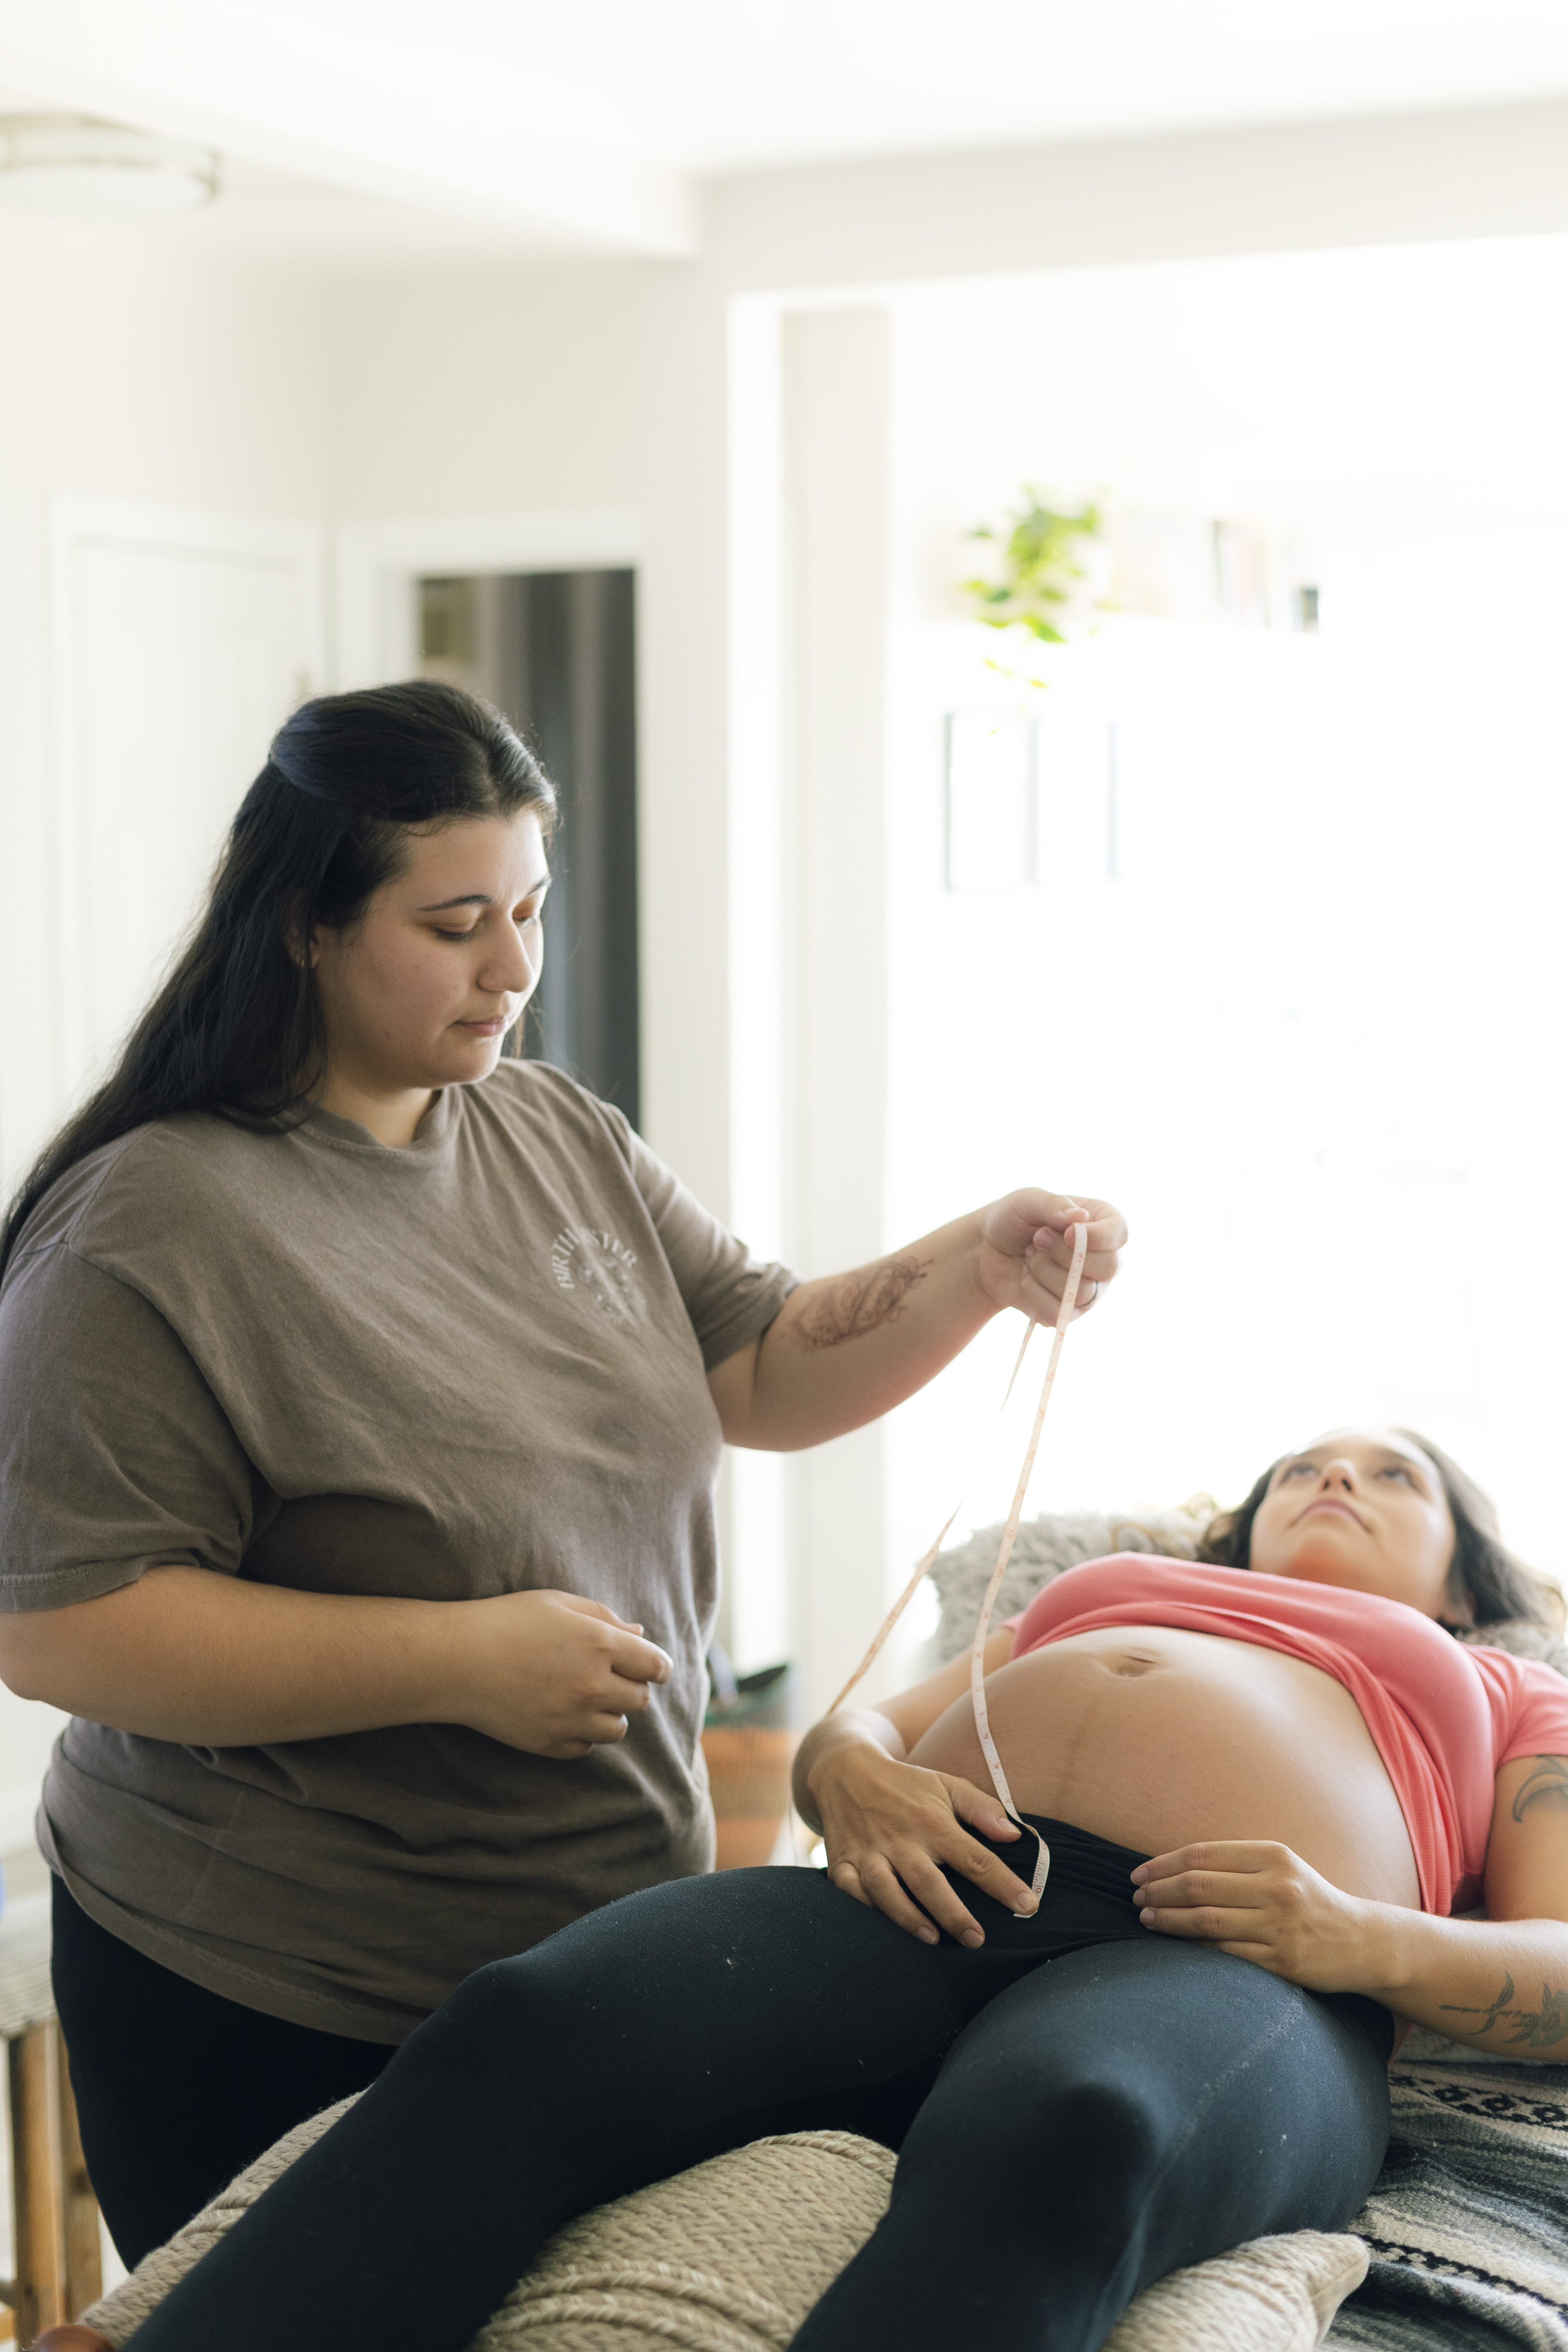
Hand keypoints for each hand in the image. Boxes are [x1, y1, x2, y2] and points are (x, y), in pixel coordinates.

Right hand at [446, 1589, 672, 1759]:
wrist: (455, 1660)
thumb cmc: (505, 1621)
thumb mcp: (557, 1603)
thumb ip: (604, 1618)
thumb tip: (639, 1635)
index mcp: (600, 1645)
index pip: (655, 1665)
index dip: (658, 1666)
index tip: (652, 1667)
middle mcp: (592, 1686)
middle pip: (640, 1700)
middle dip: (632, 1688)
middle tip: (611, 1677)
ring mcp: (571, 1719)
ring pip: (617, 1730)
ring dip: (610, 1715)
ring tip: (587, 1699)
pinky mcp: (548, 1744)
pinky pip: (584, 1749)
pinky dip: (581, 1736)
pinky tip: (563, 1716)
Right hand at [809, 1743, 1040, 1946]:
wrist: (844, 1772)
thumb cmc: (906, 1785)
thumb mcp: (946, 1785)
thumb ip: (982, 1808)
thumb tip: (1016, 1835)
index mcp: (932, 1821)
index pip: (974, 1857)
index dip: (1003, 1883)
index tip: (1028, 1905)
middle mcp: (900, 1838)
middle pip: (928, 1881)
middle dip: (953, 1913)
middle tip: (977, 1940)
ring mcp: (868, 1852)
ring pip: (886, 1890)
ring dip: (908, 1917)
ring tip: (933, 1940)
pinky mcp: (841, 1863)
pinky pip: (850, 1892)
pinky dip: (865, 1910)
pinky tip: (884, 1927)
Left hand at [976, 1190, 1124, 1324]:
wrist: (987, 1250)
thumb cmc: (1013, 1220)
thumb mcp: (1027, 1201)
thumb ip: (1053, 1204)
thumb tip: (1080, 1217)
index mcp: (1102, 1223)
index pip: (1120, 1233)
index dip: (1096, 1236)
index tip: (1065, 1232)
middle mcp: (1104, 1258)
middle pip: (1108, 1267)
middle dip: (1065, 1254)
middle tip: (1037, 1240)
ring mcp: (1090, 1289)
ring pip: (1082, 1292)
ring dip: (1044, 1271)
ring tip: (1029, 1256)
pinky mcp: (1068, 1312)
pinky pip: (1059, 1314)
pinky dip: (1034, 1294)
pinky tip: (1026, 1278)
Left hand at [1131, 1840, 1380, 1992]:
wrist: (1360, 1941)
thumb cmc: (1308, 1899)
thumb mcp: (1280, 1867)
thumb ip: (1235, 1864)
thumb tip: (1171, 1868)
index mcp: (1274, 1856)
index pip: (1203, 1855)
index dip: (1163, 1864)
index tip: (1139, 1873)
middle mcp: (1278, 1888)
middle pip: (1199, 1887)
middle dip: (1159, 1891)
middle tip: (1136, 1898)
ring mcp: (1280, 1926)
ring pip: (1206, 1922)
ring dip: (1168, 1920)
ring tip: (1147, 1919)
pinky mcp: (1282, 1962)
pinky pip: (1225, 1954)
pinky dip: (1193, 1948)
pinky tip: (1175, 1944)